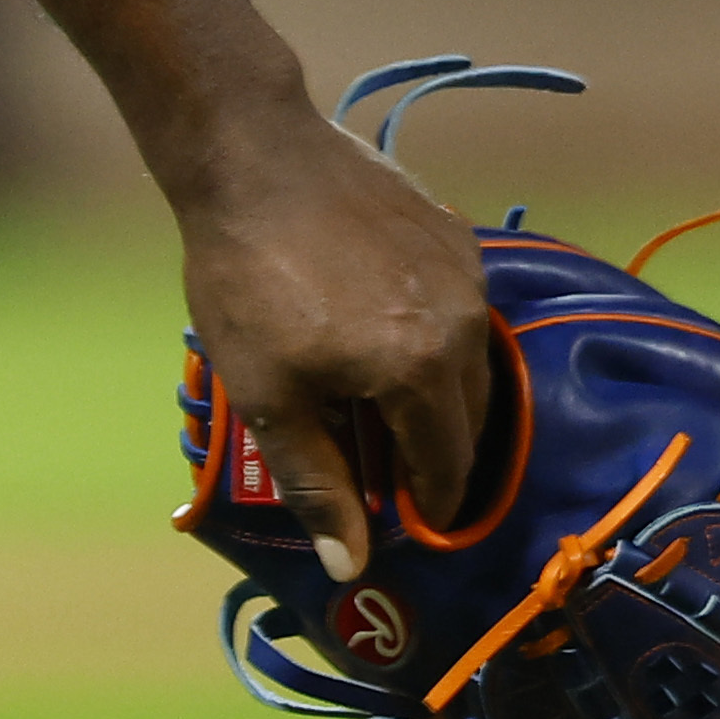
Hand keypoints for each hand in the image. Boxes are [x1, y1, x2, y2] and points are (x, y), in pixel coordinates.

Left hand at [175, 105, 499, 584]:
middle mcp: (465, 324)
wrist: (249, 153)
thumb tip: (354, 565)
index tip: (410, 517)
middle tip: (394, 465)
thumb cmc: (247, 277)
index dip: (431, 501)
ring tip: (388, 402)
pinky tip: (390, 333)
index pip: (449, 465)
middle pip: (470, 416)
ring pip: (473, 361)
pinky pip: (462, 307)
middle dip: (439, 450)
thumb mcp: (266, 393)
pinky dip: (438, 335)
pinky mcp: (453, 230)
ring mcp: (466, 271)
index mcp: (423, 372)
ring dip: (441, 392)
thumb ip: (315, 483)